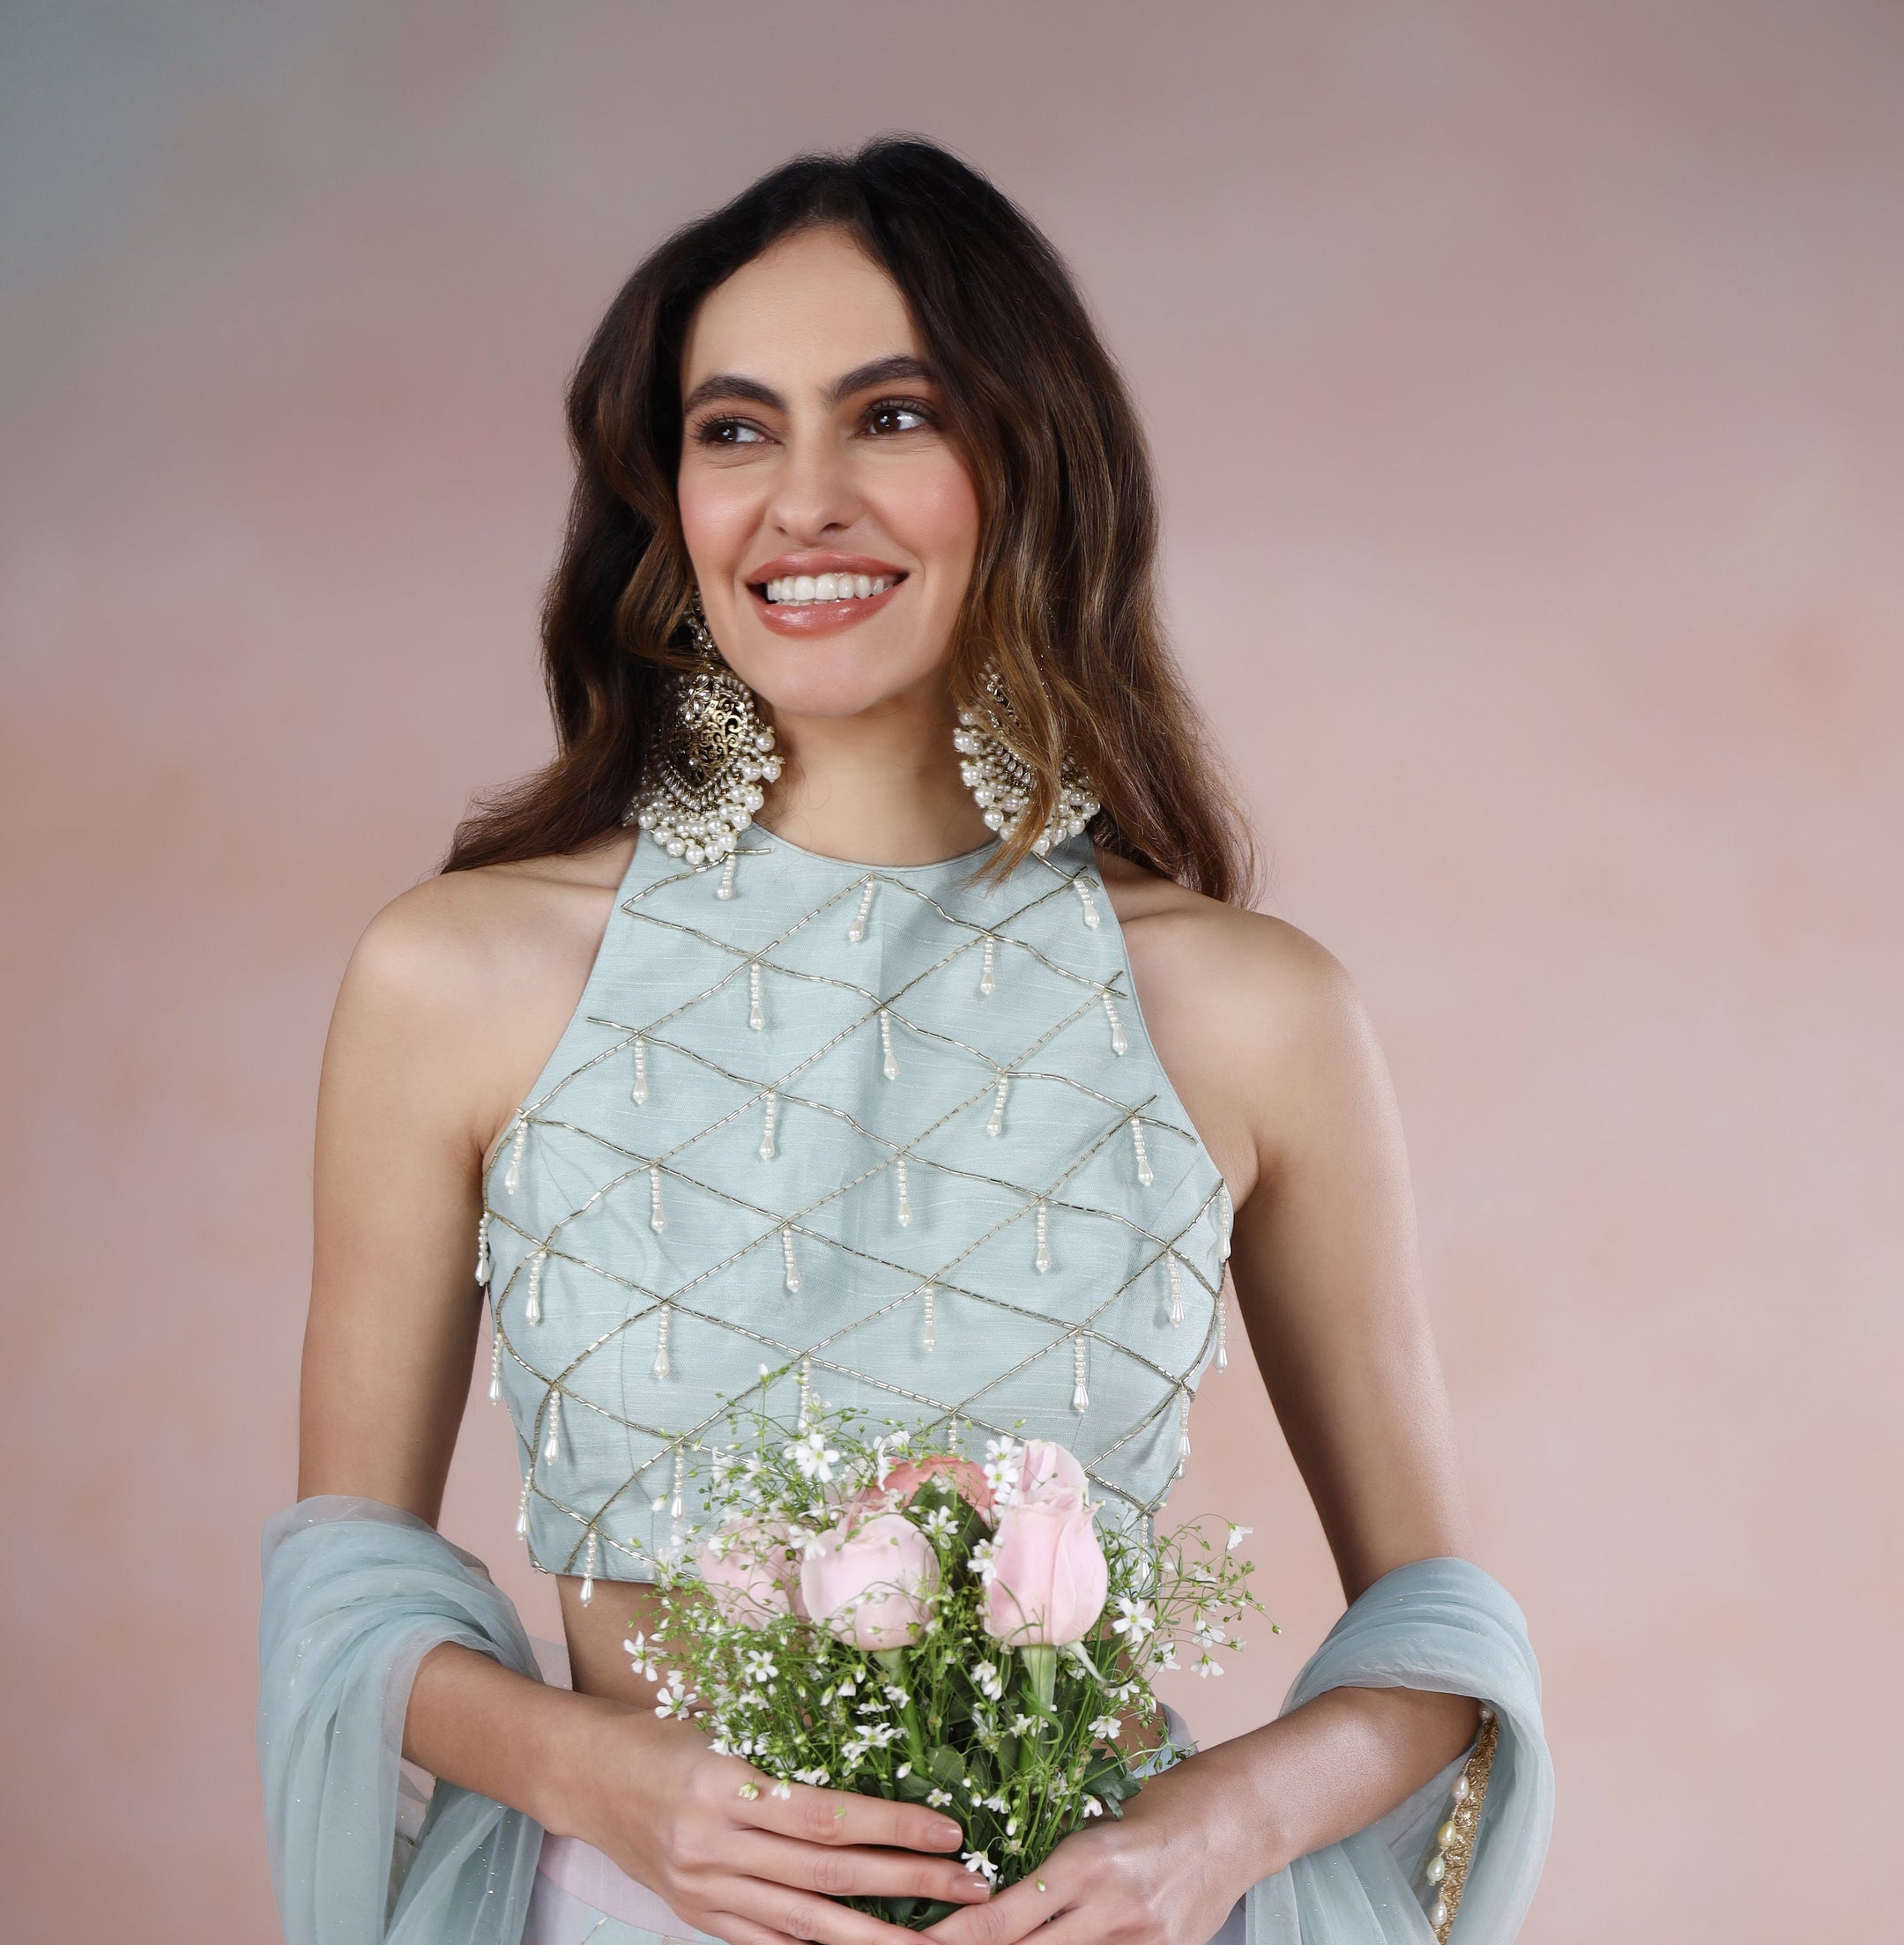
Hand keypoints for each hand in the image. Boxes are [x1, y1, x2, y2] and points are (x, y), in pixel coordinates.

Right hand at [559, 1703, 989, 1944]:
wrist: (583, 1775)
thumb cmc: (659, 1733)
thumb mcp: (723, 1723)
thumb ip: (787, 1748)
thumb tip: (868, 1755)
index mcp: (723, 1786)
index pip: (826, 1817)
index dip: (893, 1826)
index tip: (950, 1830)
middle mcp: (714, 1847)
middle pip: (828, 1876)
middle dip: (906, 1884)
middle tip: (971, 1885)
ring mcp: (705, 1890)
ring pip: (806, 1923)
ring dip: (876, 1935)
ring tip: (936, 1942)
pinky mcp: (697, 1916)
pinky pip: (768, 1941)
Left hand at [921, 1757, 1255, 1944]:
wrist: (1237, 1819)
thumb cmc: (1160, 1805)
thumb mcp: (1097, 1824)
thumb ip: (1055, 1870)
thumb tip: (999, 1902)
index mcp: (1086, 1861)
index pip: (1004, 1919)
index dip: (958, 1939)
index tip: (925, 1942)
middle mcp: (1112, 1908)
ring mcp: (1143, 1940)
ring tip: (998, 1944)